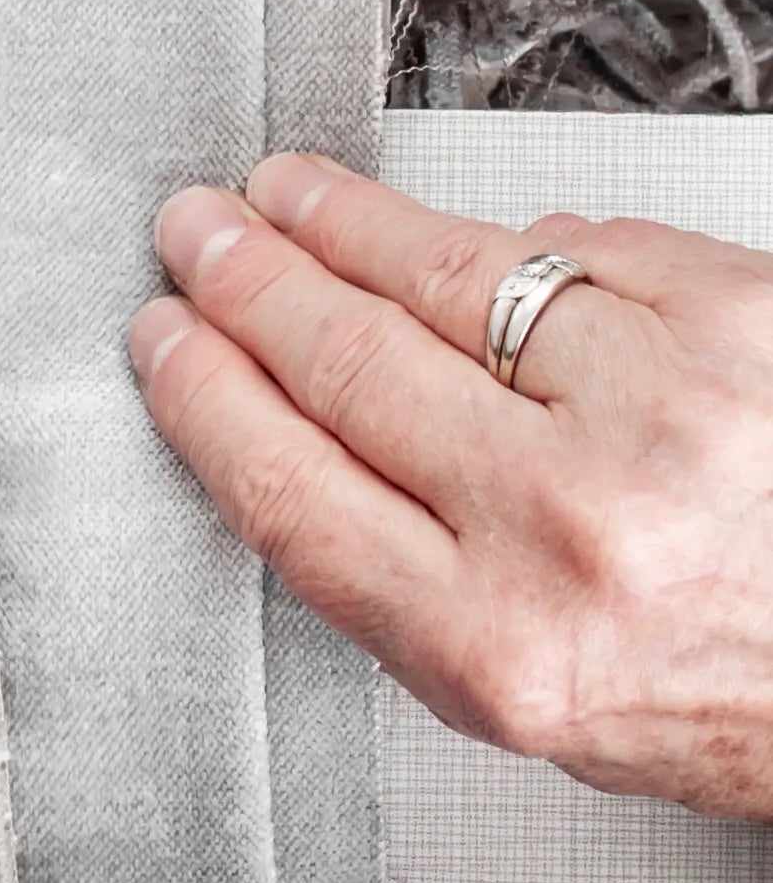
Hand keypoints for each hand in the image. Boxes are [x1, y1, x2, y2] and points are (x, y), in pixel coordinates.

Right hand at [131, 154, 772, 821]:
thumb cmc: (732, 687)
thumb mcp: (534, 687)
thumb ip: (400, 569)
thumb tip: (275, 409)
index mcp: (505, 648)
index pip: (288, 482)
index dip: (203, 391)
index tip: (166, 339)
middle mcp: (575, 524)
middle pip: (343, 358)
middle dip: (249, 278)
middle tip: (201, 232)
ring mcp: (660, 403)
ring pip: (446, 273)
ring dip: (345, 221)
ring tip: (291, 195)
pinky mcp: (737, 311)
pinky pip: (572, 243)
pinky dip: (514, 240)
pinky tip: (466, 238)